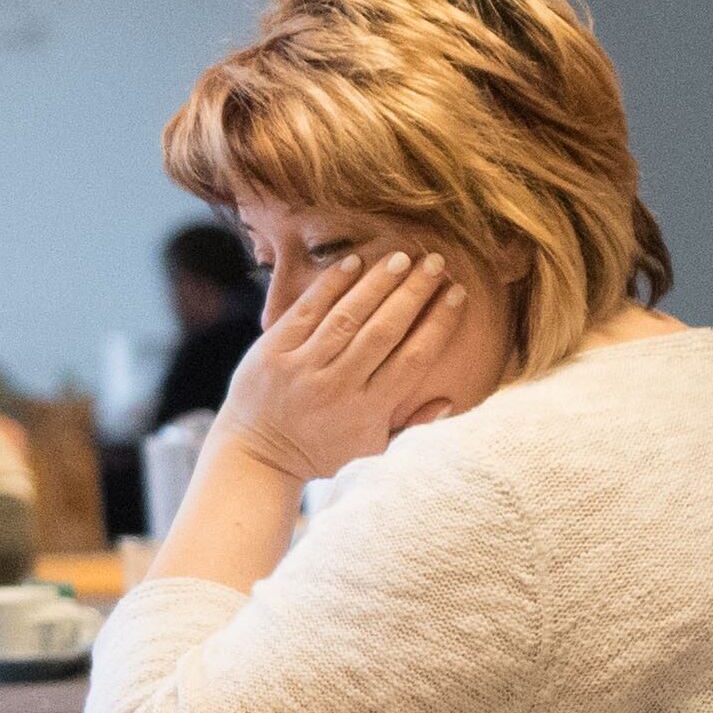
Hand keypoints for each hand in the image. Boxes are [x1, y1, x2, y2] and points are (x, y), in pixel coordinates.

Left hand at [212, 250, 464, 484]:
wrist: (256, 455)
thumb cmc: (320, 451)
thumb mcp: (369, 449)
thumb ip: (409, 425)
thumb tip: (448, 401)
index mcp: (367, 410)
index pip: (413, 358)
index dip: (438, 323)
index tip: (456, 294)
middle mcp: (337, 385)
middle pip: (385, 330)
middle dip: (414, 293)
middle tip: (436, 263)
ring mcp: (302, 366)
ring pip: (348, 315)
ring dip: (378, 283)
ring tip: (403, 258)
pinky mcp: (273, 351)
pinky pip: (307, 310)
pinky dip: (331, 285)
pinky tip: (355, 262)